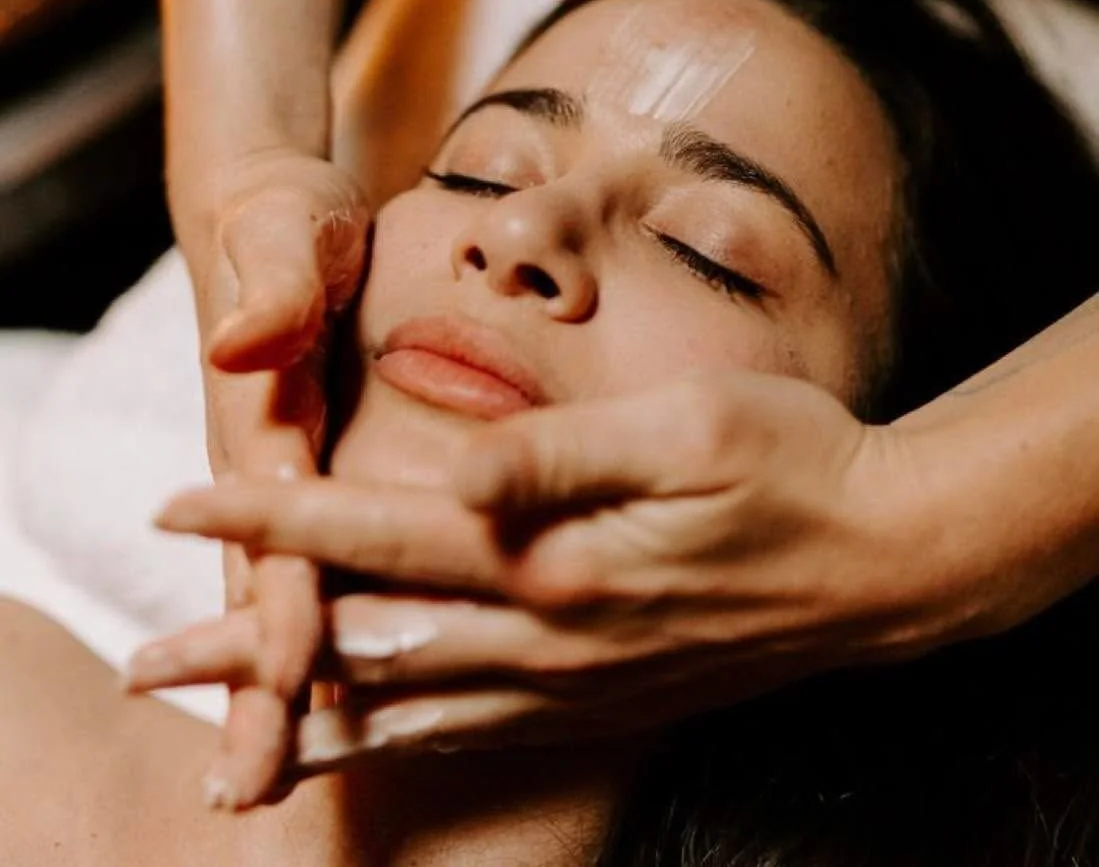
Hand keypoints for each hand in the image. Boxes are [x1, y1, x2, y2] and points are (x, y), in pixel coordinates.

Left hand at [144, 370, 1001, 791]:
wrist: (883, 559)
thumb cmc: (789, 465)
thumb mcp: (684, 428)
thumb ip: (561, 455)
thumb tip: (458, 469)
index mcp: (552, 554)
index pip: (375, 535)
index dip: (271, 518)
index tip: (179, 505)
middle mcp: (548, 634)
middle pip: (363, 643)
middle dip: (246, 647)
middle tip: (145, 660)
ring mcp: (577, 681)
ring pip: (407, 708)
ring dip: (303, 711)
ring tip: (227, 730)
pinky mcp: (608, 700)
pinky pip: (477, 736)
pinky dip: (399, 746)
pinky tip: (366, 750)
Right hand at [183, 146, 368, 807]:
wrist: (277, 216)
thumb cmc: (285, 225)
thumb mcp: (283, 237)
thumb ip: (270, 290)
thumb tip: (241, 348)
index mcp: (264, 422)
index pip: (274, 527)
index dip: (281, 602)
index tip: (286, 680)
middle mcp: (269, 463)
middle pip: (262, 586)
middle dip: (257, 687)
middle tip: (253, 793)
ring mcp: (287, 474)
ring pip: (280, 591)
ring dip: (275, 682)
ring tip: (275, 774)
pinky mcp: (315, 468)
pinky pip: (317, 560)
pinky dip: (313, 627)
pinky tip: (335, 678)